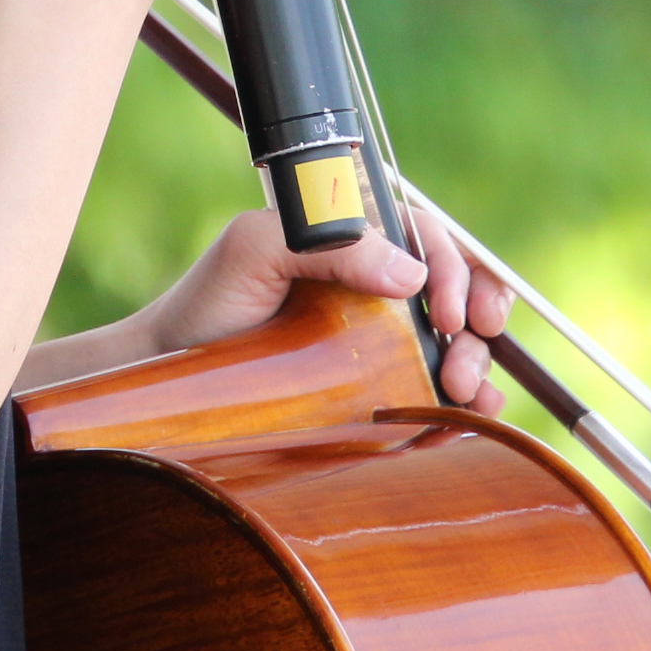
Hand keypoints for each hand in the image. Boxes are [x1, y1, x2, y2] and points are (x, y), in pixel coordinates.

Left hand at [138, 199, 512, 412]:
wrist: (173, 374)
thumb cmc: (208, 303)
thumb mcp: (256, 251)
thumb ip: (327, 241)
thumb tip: (409, 273)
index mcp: (351, 240)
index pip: (427, 236)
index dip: (454, 266)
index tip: (450, 311)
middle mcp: (372, 286)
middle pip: (454, 285)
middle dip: (478, 313)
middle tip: (465, 349)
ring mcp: (377, 339)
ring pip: (456, 338)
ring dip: (478, 361)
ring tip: (464, 390)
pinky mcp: (375, 389)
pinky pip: (435, 387)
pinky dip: (466, 400)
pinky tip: (469, 414)